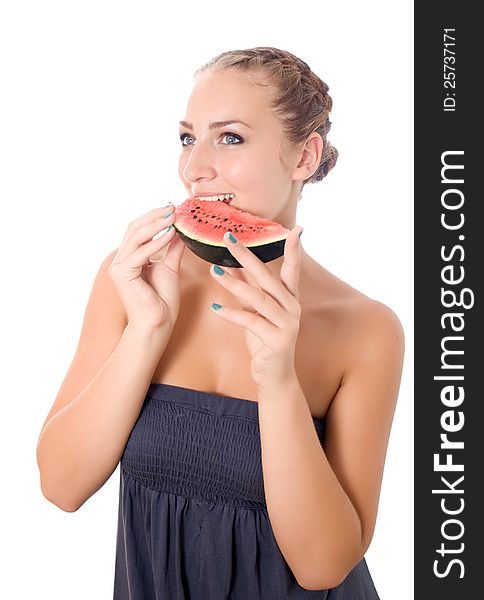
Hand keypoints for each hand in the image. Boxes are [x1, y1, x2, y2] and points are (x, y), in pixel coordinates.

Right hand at [109, 205, 185, 331]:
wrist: (158, 324)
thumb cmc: (162, 301)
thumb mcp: (170, 267)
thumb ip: (172, 248)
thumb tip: (180, 229)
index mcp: (130, 257)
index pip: (139, 230)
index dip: (154, 217)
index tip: (173, 208)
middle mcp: (121, 260)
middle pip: (134, 228)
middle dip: (154, 216)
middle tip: (173, 207)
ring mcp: (119, 267)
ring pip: (135, 236)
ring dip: (155, 224)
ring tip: (173, 216)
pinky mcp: (122, 274)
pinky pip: (140, 252)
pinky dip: (156, 242)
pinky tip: (171, 234)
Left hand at [208, 227, 303, 388]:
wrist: (275, 377)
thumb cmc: (265, 341)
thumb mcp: (257, 313)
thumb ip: (249, 290)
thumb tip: (234, 265)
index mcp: (290, 299)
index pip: (292, 269)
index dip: (293, 250)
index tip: (296, 228)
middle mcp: (292, 308)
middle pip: (268, 277)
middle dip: (247, 255)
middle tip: (229, 238)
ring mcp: (287, 324)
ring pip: (258, 298)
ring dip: (233, 283)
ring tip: (213, 270)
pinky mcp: (277, 340)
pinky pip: (251, 322)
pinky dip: (233, 314)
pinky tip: (216, 309)